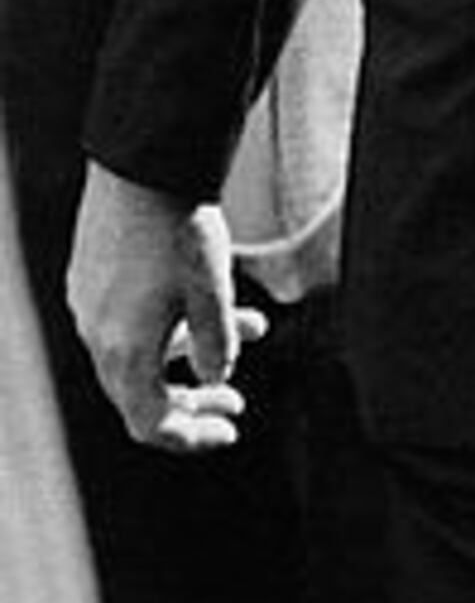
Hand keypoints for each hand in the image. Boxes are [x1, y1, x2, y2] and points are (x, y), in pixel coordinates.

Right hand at [69, 165, 266, 453]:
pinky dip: (174, 325)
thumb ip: (217, 340)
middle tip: (237, 401)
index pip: (149, 422)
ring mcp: (91, 306)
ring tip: (254, 334)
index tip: (233, 427)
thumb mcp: (211, 288)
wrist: (140, 166)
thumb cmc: (179, 227)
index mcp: (123, 349)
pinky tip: (218, 302)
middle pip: (140, 395)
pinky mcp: (94, 279)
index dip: (190, 437)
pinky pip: (132, 323)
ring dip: (195, 353)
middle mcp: (96, 334)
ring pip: (141, 354)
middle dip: (193, 401)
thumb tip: (219, 376)